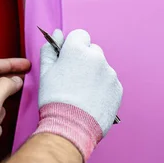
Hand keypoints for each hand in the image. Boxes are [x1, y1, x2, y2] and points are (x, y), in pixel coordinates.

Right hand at [34, 29, 121, 160]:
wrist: (71, 128)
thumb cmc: (55, 99)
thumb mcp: (45, 73)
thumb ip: (50, 50)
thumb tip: (57, 34)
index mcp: (78, 50)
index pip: (80, 35)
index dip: (72, 47)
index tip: (67, 60)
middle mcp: (97, 57)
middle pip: (92, 51)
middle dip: (84, 60)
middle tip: (73, 80)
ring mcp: (110, 73)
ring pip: (101, 68)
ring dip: (94, 75)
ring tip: (82, 94)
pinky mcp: (118, 89)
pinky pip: (109, 82)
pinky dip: (102, 88)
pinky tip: (91, 101)